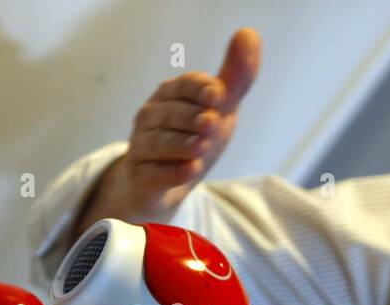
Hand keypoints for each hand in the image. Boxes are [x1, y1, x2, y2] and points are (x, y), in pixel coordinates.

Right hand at [78, 27, 260, 230]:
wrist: (162, 185)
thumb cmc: (192, 138)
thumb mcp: (219, 110)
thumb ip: (234, 78)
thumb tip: (249, 34)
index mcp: (170, 95)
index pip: (183, 86)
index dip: (199, 89)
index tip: (219, 95)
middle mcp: (150, 117)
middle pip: (171, 114)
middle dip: (192, 118)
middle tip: (212, 123)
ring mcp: (141, 147)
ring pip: (159, 143)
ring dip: (182, 144)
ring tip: (201, 146)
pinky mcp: (140, 178)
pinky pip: (154, 174)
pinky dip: (172, 173)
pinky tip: (190, 170)